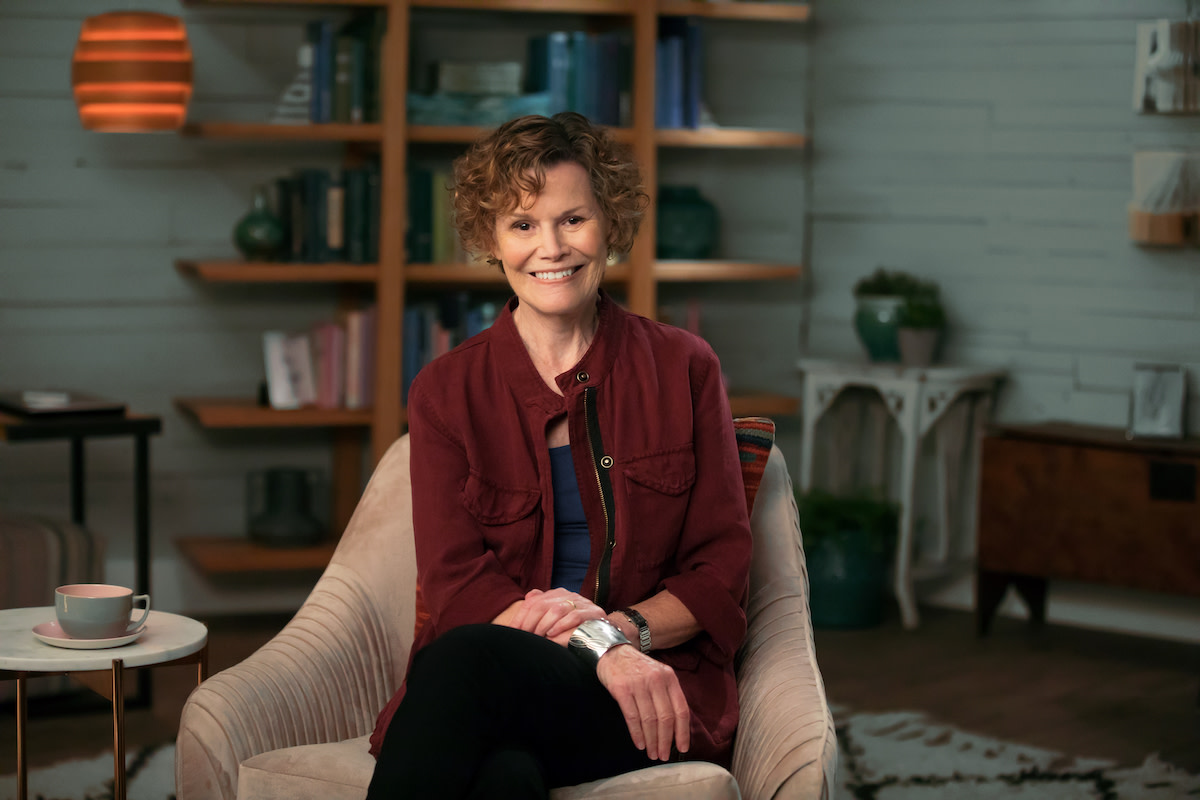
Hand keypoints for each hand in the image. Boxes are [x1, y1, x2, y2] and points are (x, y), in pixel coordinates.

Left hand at [507, 588, 604, 645]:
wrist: (604, 632)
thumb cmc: (575, 628)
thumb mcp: (555, 618)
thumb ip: (542, 607)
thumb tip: (527, 598)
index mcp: (557, 594)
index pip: (533, 601)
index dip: (521, 617)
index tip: (513, 632)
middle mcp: (568, 595)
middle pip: (543, 605)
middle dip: (530, 622)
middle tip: (524, 636)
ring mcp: (582, 603)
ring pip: (558, 609)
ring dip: (544, 624)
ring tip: (538, 637)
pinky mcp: (593, 613)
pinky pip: (575, 616)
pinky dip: (562, 625)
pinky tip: (552, 634)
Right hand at [596, 645, 689, 761]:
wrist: (612, 651)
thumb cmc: (637, 668)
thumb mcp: (658, 674)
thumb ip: (667, 695)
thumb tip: (675, 726)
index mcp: (669, 678)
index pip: (681, 709)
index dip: (682, 732)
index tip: (682, 747)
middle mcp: (656, 680)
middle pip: (666, 718)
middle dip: (666, 741)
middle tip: (663, 755)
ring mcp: (639, 684)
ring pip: (649, 720)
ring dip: (651, 741)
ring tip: (651, 753)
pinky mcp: (622, 689)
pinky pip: (632, 717)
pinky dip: (637, 734)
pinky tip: (639, 743)